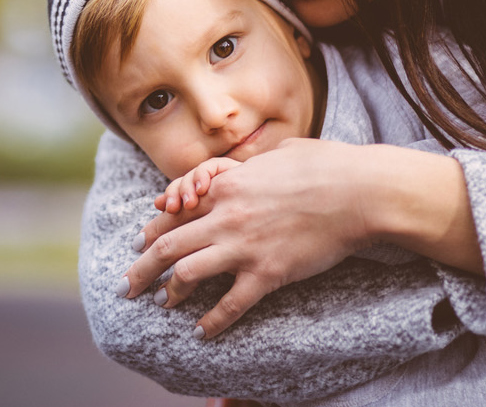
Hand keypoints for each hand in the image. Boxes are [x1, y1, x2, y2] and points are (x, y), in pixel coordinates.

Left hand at [123, 141, 468, 339]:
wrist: (357, 191)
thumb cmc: (324, 165)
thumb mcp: (278, 153)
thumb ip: (254, 163)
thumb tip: (252, 164)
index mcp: (225, 185)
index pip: (174, 211)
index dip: (152, 231)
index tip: (141, 243)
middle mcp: (225, 216)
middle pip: (166, 247)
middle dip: (141, 270)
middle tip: (127, 286)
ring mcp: (244, 247)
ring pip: (187, 275)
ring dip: (169, 294)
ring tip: (162, 305)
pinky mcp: (267, 273)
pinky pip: (229, 305)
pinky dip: (212, 322)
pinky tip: (202, 332)